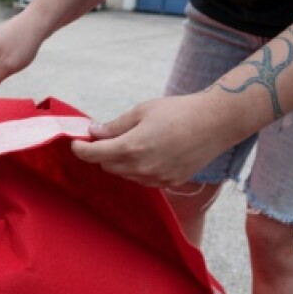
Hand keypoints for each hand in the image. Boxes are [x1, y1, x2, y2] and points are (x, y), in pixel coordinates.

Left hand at [71, 94, 240, 187]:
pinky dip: (138, 168)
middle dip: (102, 153)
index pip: (94, 155)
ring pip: (126, 174)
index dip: (81, 149)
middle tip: (105, 136)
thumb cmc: (179, 111)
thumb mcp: (142, 110)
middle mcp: (142, 168)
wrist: (216, 123)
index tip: (76, 142)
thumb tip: (94, 132)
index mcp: (132, 147)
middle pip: (108, 166)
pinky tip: (150, 152)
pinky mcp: (169, 182)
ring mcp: (157, 178)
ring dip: (121, 161)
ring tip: (133, 141)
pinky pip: (144, 179)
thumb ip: (115, 125)